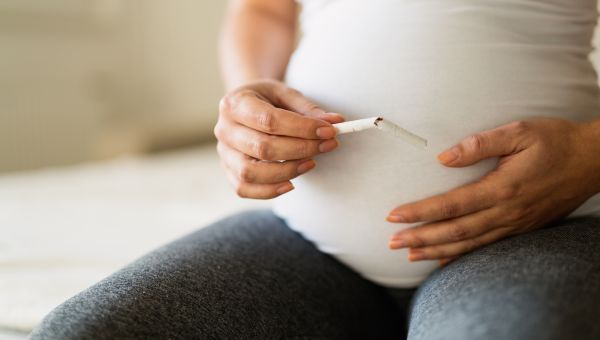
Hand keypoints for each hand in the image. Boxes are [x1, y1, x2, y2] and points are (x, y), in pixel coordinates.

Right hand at [215, 79, 343, 198]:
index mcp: (235, 103)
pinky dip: (269, 191)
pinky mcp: (228, 171)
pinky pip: (244, 189)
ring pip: (251, 173)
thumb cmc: (267, 100)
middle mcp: (224, 129)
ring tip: (311, 163)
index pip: (270, 120)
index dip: (302, 128)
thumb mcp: (286, 95)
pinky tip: (291, 184)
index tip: (329, 131)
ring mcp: (223, 153)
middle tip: (327, 145)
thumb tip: (335, 122)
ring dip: (287, 171)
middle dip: (301, 149)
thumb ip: (308, 109)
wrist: (245, 107)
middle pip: (263, 148)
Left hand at [387, 118, 599, 263]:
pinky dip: (462, 255)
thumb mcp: (520, 132)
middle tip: (392, 243)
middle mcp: (507, 212)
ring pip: (469, 244)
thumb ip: (481, 144)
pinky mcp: (522, 229)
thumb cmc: (555, 141)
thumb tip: (445, 157)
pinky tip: (443, 258)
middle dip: (421, 238)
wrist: (594, 161)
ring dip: (436, 250)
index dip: (420, 213)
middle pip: (455, 231)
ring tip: (409, 255)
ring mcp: (515, 224)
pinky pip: (486, 247)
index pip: (451, 205)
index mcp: (503, 187)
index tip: (394, 217)